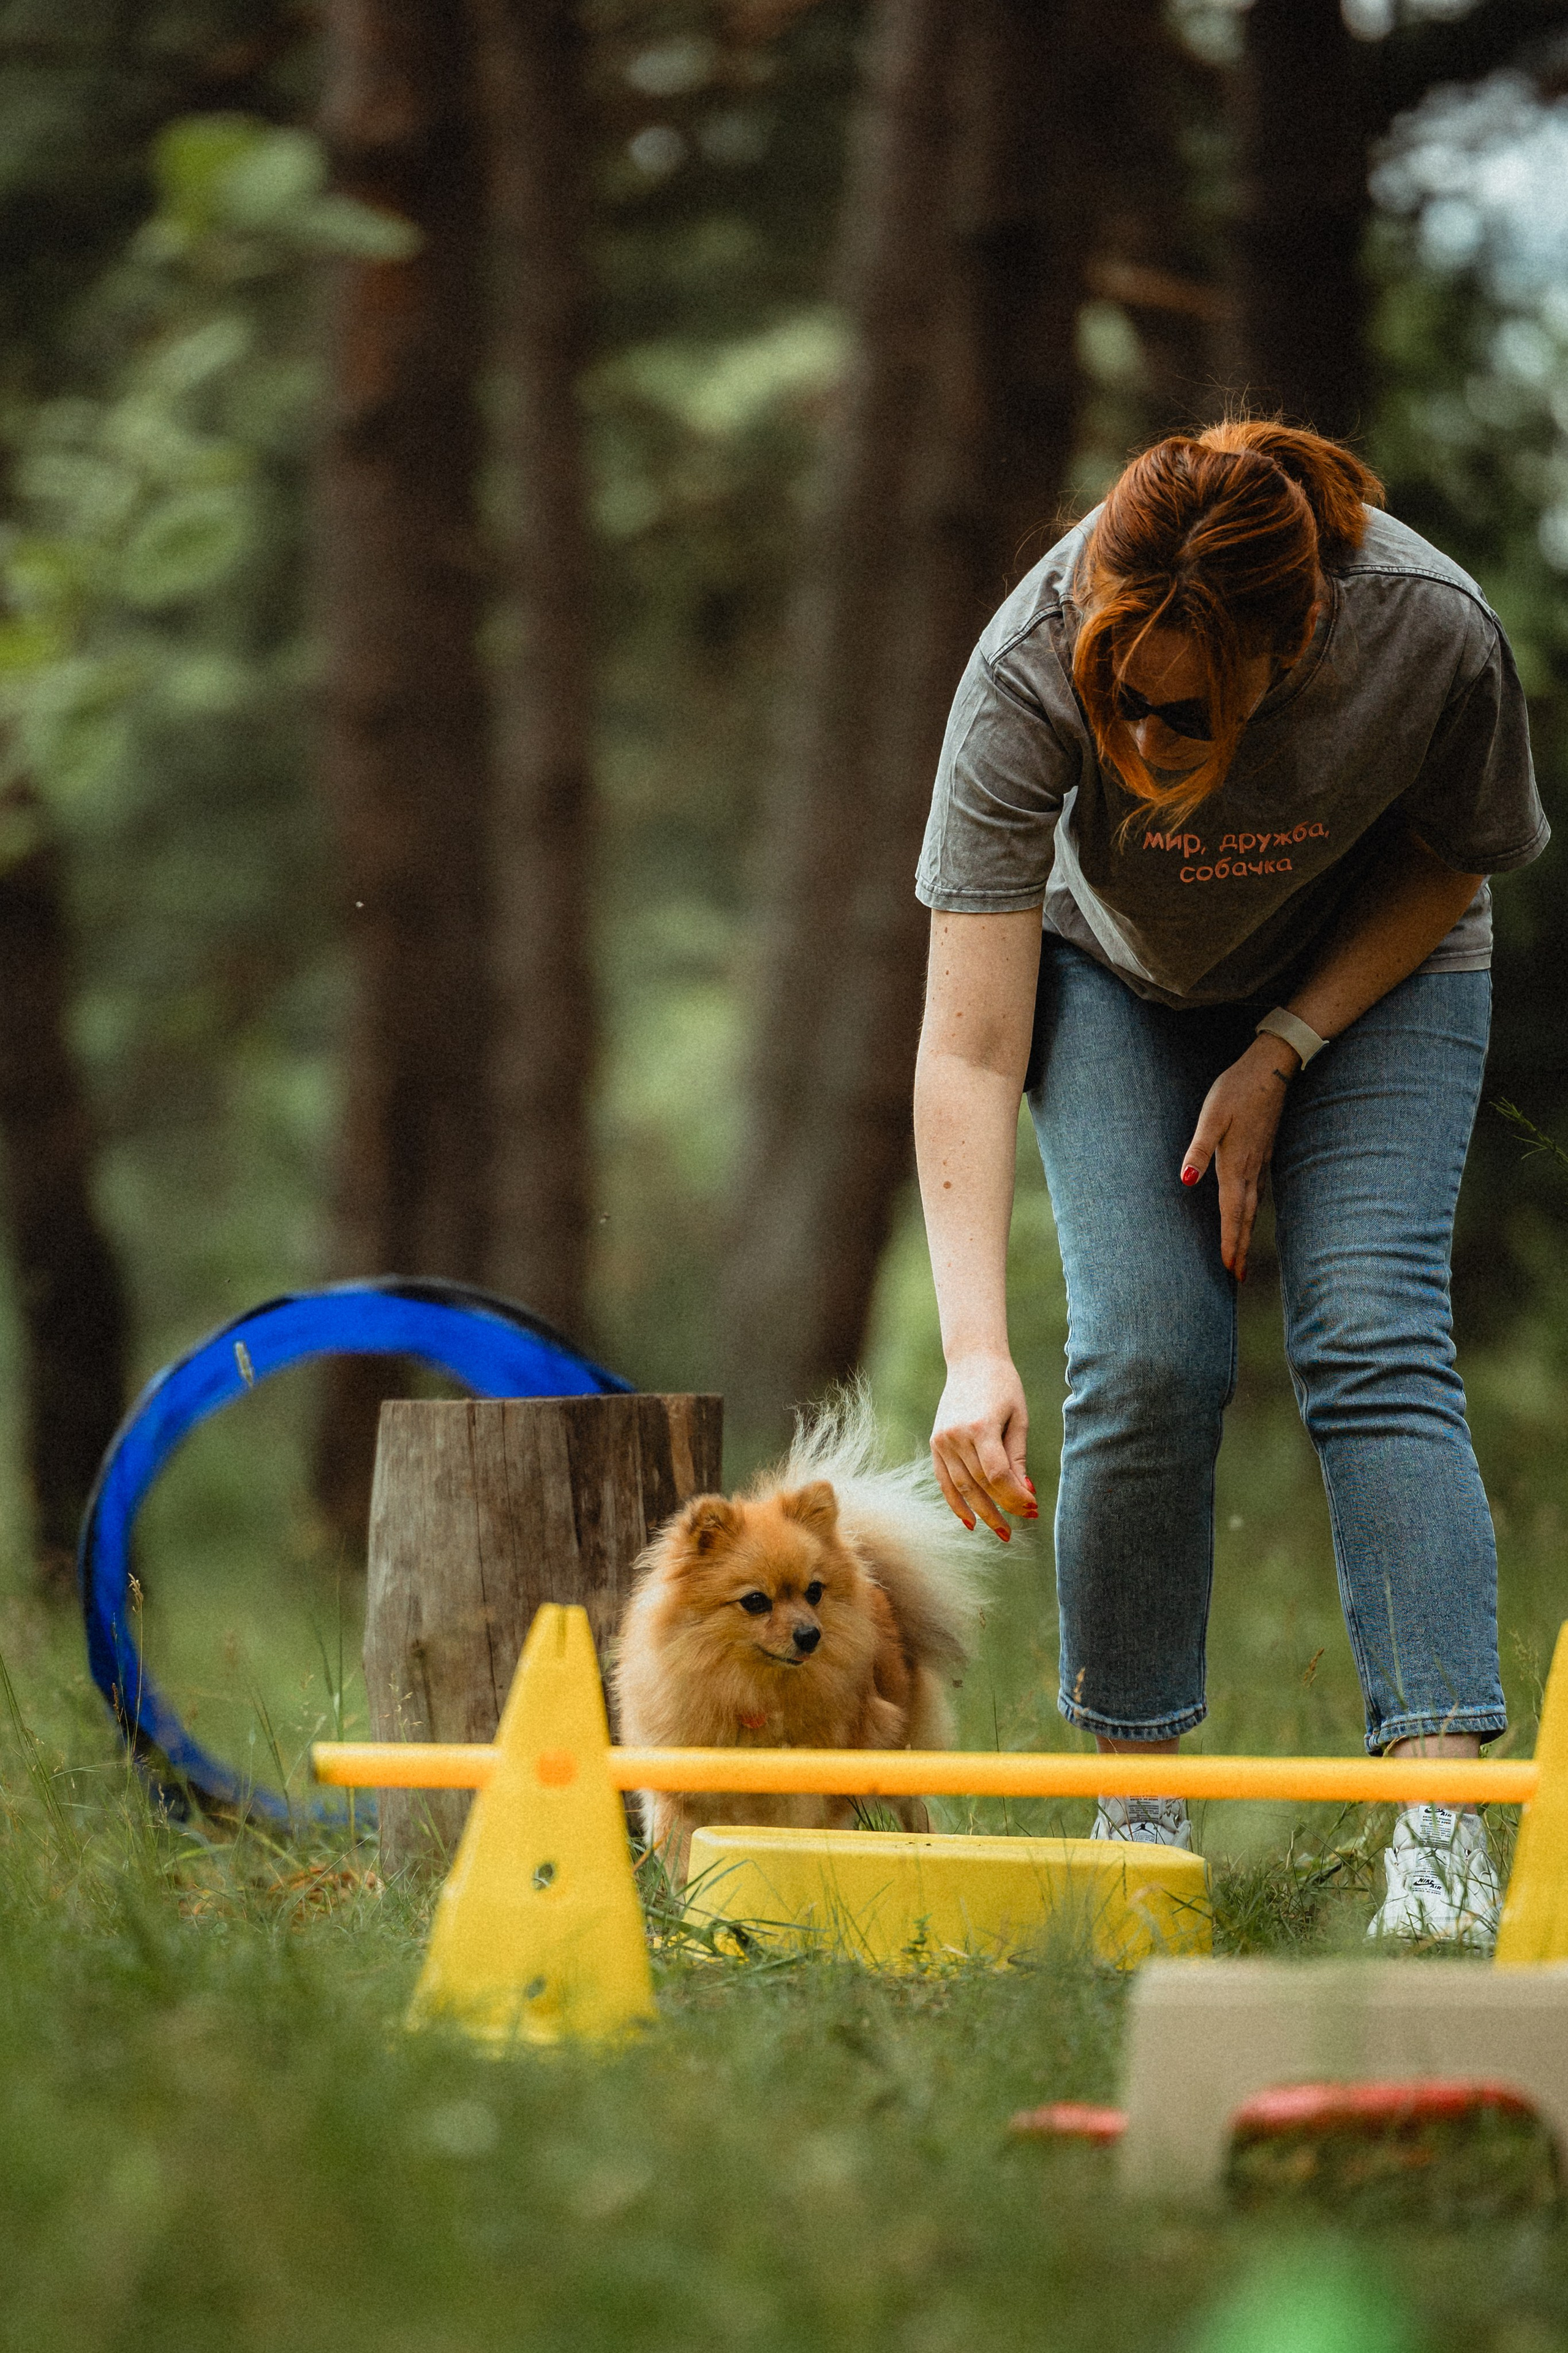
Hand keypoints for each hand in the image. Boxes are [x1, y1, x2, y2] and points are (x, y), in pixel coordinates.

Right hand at [930, 1353, 1036, 1538]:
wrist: (972, 1360)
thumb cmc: (1003, 1386)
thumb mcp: (1018, 1418)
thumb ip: (1018, 1457)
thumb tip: (1026, 1493)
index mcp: (981, 1426)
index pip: (997, 1475)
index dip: (1015, 1496)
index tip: (1033, 1508)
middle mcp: (957, 1435)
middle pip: (980, 1484)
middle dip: (1002, 1508)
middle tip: (1020, 1526)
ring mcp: (942, 1439)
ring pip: (961, 1487)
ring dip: (981, 1512)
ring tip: (1001, 1530)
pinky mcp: (935, 1442)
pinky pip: (944, 1480)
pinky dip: (956, 1502)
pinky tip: (970, 1521)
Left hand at [1180, 1037, 1296, 1280]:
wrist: (1272, 1067)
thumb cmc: (1236, 1089)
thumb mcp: (1211, 1116)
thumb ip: (1198, 1149)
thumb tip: (1186, 1180)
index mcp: (1236, 1163)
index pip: (1231, 1212)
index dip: (1229, 1241)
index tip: (1229, 1269)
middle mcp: (1251, 1168)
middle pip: (1245, 1217)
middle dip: (1240, 1247)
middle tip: (1238, 1277)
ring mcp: (1260, 1161)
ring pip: (1253, 1207)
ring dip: (1246, 1232)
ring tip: (1243, 1257)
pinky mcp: (1263, 1152)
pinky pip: (1257, 1193)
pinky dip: (1251, 1212)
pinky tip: (1248, 1215)